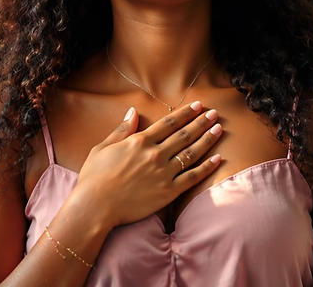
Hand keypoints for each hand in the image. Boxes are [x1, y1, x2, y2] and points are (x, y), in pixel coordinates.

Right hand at [73, 102, 221, 228]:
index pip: (169, 123)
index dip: (185, 113)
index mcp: (140, 141)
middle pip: (185, 134)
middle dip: (201, 122)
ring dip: (208, 139)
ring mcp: (164, 173)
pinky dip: (207, 167)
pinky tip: (217, 158)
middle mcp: (156, 154)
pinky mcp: (169, 192)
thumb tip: (133, 111)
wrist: (95, 207)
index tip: (198, 105)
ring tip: (219, 128)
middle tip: (214, 113)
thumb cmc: (94, 177)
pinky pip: (193, 177)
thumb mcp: (103, 147)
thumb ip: (122, 129)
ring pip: (192, 152)